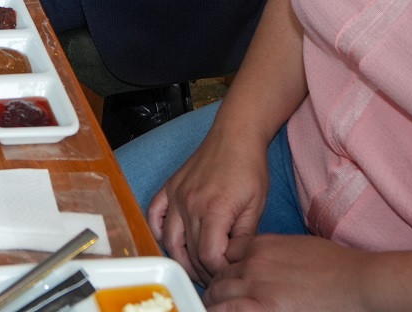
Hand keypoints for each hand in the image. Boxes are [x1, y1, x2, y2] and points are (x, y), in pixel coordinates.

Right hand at [151, 122, 273, 284]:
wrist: (235, 136)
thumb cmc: (250, 168)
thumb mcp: (257, 206)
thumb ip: (245, 237)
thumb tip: (236, 261)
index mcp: (214, 210)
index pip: (209, 256)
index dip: (220, 271)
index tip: (229, 272)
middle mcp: (190, 204)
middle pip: (190, 252)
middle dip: (203, 270)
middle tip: (216, 277)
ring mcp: (176, 195)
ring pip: (170, 240)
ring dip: (181, 259)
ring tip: (195, 268)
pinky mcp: (170, 187)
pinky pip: (154, 215)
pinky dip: (157, 231)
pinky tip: (169, 242)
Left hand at [204, 235, 373, 311]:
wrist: (355, 281)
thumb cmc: (336, 267)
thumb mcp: (296, 247)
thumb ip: (271, 254)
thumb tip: (258, 264)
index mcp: (260, 245)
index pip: (225, 256)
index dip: (226, 272)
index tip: (228, 284)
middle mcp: (252, 262)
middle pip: (219, 277)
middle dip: (219, 291)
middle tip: (222, 303)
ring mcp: (255, 285)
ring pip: (217, 295)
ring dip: (217, 304)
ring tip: (220, 311)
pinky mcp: (262, 307)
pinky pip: (226, 311)